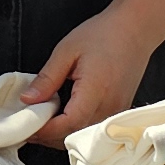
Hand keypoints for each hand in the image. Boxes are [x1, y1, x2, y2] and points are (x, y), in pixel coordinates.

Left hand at [26, 1, 164, 139]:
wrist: (136, 28)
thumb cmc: (105, 34)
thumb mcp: (67, 51)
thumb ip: (47, 78)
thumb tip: (28, 100)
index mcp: (95, 91)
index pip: (67, 124)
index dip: (45, 130)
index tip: (27, 126)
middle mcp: (110, 107)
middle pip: (75, 136)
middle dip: (49, 136)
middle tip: (29, 125)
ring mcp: (117, 112)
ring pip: (84, 136)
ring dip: (62, 134)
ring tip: (43, 121)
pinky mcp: (119, 111)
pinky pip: (94, 129)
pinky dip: (76, 129)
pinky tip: (63, 117)